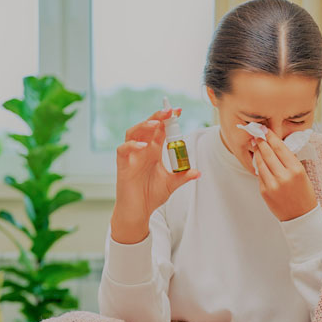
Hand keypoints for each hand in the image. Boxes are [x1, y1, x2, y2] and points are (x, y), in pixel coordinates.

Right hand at [111, 107, 199, 242]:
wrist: (139, 210)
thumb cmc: (151, 195)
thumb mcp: (171, 184)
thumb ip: (183, 176)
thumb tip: (198, 172)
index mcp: (154, 151)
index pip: (161, 130)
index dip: (168, 120)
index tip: (178, 111)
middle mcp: (143, 150)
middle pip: (147, 126)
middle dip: (158, 117)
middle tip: (169, 111)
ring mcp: (132, 156)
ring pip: (133, 132)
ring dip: (144, 126)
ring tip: (156, 124)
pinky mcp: (123, 164)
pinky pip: (123, 149)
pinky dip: (132, 145)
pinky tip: (143, 146)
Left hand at [251, 127, 317, 221]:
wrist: (301, 217)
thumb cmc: (304, 194)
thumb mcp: (302, 174)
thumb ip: (289, 161)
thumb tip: (275, 146)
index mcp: (296, 170)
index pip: (280, 147)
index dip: (271, 137)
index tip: (265, 130)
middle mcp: (283, 176)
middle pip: (268, 153)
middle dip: (261, 142)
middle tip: (256, 134)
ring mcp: (272, 185)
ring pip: (260, 163)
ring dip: (257, 152)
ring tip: (255, 145)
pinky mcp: (264, 192)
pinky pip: (259, 175)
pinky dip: (259, 167)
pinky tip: (258, 161)